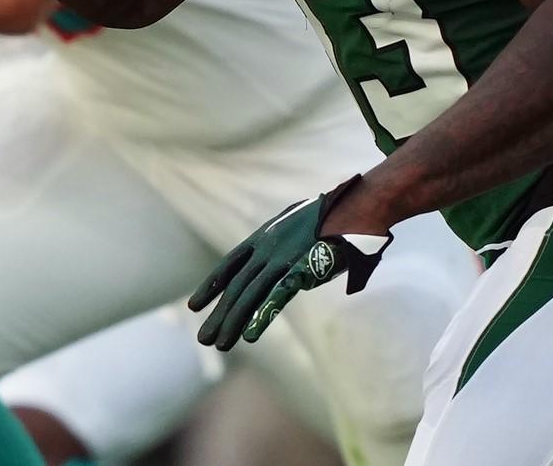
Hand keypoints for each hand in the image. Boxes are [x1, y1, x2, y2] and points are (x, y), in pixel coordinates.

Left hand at [188, 176, 391, 350]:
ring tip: (219, 344)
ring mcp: (283, 259)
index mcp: (265, 236)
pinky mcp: (301, 270)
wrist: (357, 206)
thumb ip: (287, 248)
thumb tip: (288, 272)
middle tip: (203, 339)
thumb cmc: (336, 217)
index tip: (195, 306)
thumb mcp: (301, 227)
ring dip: (233, 321)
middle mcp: (268, 248)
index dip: (211, 285)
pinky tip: (249, 336)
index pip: (230, 264)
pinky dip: (262, 317)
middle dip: (219, 314)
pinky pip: (277, 297)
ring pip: (250, 295)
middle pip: (236, 286)